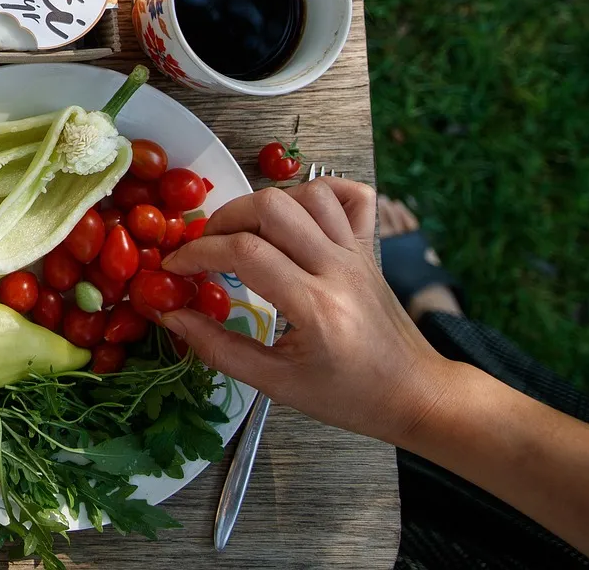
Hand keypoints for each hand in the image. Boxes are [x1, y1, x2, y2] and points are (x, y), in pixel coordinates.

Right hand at [159, 178, 457, 448]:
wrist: (417, 395)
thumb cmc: (350, 397)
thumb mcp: (277, 385)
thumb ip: (219, 348)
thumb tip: (170, 315)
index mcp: (315, 306)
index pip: (244, 254)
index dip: (197, 253)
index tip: (174, 269)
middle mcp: (338, 268)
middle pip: (270, 207)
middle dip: (223, 220)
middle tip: (206, 248)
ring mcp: (357, 253)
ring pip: (306, 194)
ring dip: (263, 205)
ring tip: (246, 234)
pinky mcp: (369, 248)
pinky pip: (352, 196)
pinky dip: (320, 192)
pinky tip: (297, 214)